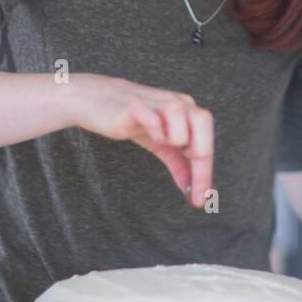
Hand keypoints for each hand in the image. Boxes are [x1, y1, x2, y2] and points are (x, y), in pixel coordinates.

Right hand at [72, 74, 213, 207]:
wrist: (96, 101)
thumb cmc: (133, 120)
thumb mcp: (162, 145)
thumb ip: (180, 166)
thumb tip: (196, 193)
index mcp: (187, 113)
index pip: (205, 142)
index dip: (205, 173)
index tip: (201, 200)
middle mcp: (176, 103)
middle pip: (203, 119)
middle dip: (201, 153)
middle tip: (190, 180)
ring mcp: (156, 101)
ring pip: (178, 111)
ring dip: (176, 135)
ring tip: (161, 143)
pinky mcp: (133, 105)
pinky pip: (150, 114)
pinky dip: (154, 127)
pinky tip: (150, 134)